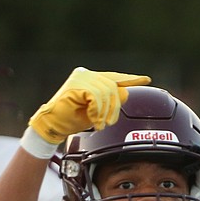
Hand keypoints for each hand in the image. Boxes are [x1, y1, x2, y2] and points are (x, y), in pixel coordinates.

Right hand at [22, 67, 150, 156]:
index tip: (146, 80)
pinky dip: (96, 111)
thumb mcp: (97, 111)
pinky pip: (96, 97)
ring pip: (106, 93)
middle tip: (108, 123)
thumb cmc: (72, 119)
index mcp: (91, 78)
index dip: (130, 79)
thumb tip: (126, 93)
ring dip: (104, 112)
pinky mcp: (75, 85)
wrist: (53, 126)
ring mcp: (80, 78)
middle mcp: (86, 74)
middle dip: (114, 108)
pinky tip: (92, 119)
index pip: (115, 77)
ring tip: (98, 124)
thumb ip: (110, 102)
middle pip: (113, 87)